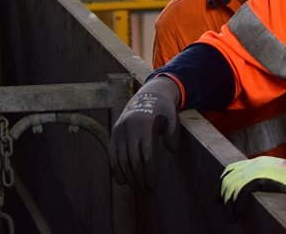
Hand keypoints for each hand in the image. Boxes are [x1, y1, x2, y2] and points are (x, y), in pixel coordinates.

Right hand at [110, 75, 180, 189]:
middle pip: (132, 159)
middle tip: (145, 190)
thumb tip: (171, 150)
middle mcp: (129, 128)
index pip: (146, 154)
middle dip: (138, 177)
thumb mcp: (172, 116)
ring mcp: (119, 131)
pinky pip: (112, 155)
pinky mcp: (114, 133)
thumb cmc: (163, 110)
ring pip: (121, 159)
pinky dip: (115, 170)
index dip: (148, 171)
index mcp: (144, 124)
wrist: (147, 95)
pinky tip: (122, 181)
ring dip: (128, 176)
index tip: (152, 184)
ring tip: (137, 188)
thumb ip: (173, 132)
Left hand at [220, 156, 285, 218]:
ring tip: (232, 216)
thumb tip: (256, 192)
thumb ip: (267, 181)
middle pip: (229, 177)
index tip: (222, 198)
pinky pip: (239, 192)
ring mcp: (257, 170)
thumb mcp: (280, 178)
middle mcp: (255, 163)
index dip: (225, 183)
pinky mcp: (260, 179)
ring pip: (232, 185)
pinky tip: (238, 213)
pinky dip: (236, 204)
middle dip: (224, 195)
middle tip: (225, 210)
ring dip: (229, 203)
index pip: (233, 169)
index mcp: (259, 161)